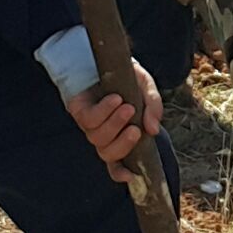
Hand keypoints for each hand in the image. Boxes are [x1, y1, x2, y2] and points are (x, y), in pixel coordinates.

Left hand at [65, 59, 163, 183]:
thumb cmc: (128, 76)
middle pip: (108, 155)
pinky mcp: (78, 111)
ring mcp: (90, 124)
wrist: (106, 55)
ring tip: (127, 106)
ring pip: (98, 138)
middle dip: (123, 144)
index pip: (118, 162)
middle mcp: (104, 134)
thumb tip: (153, 130)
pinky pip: (89, 120)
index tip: (131, 176)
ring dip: (114, 124)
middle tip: (135, 129)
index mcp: (121, 134)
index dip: (121, 172)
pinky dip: (104, 111)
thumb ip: (154, 107)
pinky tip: (114, 99)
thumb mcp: (147, 88)